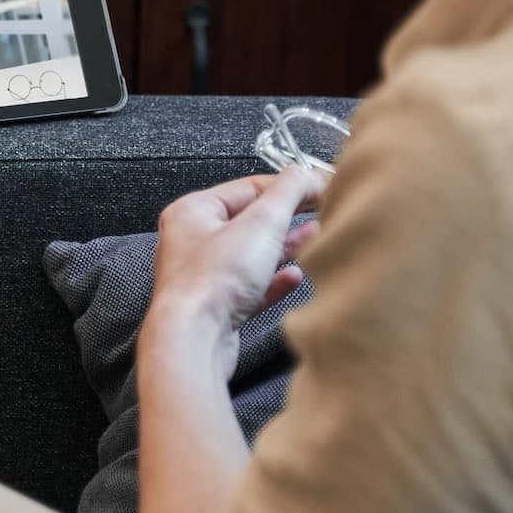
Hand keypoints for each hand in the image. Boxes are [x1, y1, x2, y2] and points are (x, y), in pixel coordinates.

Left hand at [148, 166, 325, 371]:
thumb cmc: (213, 280)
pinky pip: (250, 287)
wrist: (194, 339)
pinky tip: (294, 276)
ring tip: (314, 239)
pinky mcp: (216, 307)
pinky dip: (273, 281)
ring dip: (284, 247)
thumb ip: (287, 192)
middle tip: (320, 211)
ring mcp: (203, 276)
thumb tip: (304, 172)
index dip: (288, 186)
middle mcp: (193, 241)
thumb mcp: (261, 223)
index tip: (319, 187)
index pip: (248, 187)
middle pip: (249, 221)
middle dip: (287, 217)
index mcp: (193, 211)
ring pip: (251, 255)